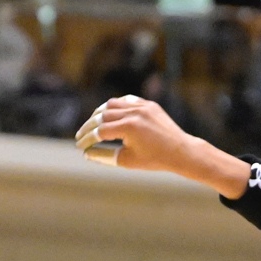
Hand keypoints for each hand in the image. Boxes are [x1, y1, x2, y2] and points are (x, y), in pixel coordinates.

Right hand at [76, 96, 192, 172]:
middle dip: (89, 126)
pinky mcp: (149, 104)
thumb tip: (87, 153)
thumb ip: (104, 155)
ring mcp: (142, 106)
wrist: (180, 151)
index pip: (99, 132)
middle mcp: (134, 113)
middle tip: (81, 135)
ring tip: (93, 124)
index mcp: (128, 128)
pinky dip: (116, 107)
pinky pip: (127, 100)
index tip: (80, 146)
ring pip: (113, 104)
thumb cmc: (154, 160)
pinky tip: (110, 114)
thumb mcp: (127, 160)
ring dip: (100, 113)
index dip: (87, 139)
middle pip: (102, 116)